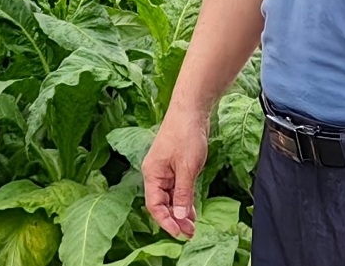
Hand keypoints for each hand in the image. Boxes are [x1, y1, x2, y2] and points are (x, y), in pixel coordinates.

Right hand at [142, 110, 208, 238]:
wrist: (191, 111)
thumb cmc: (185, 135)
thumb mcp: (187, 168)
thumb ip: (183, 194)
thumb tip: (179, 217)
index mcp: (152, 173)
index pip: (154, 205)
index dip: (165, 222)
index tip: (179, 233)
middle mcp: (156, 174)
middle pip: (161, 204)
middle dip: (174, 220)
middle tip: (190, 233)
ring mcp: (166, 171)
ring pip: (169, 198)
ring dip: (180, 213)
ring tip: (192, 226)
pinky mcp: (176, 167)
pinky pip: (177, 190)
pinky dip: (184, 201)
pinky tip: (191, 211)